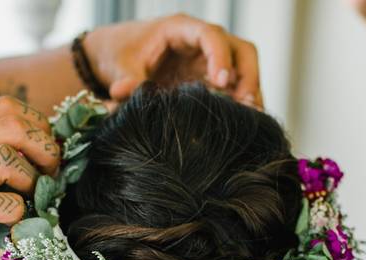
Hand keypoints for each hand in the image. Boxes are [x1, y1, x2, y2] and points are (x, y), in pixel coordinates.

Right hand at [0, 96, 60, 259]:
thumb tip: (47, 144)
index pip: (7, 107)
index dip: (39, 126)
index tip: (46, 151)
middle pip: (13, 128)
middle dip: (44, 150)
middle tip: (50, 173)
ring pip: (6, 160)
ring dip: (31, 181)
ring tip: (30, 198)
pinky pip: (1, 203)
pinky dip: (17, 211)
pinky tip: (13, 219)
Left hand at [84, 14, 261, 106]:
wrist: (114, 58)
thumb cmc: (118, 53)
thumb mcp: (119, 65)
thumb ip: (125, 79)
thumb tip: (123, 92)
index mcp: (181, 29)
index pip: (211, 35)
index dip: (220, 56)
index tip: (221, 81)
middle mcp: (201, 43)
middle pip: (240, 50)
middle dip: (248, 76)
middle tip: (246, 105)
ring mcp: (208, 62)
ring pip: (243, 70)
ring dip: (249, 93)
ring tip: (251, 119)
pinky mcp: (208, 81)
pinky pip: (234, 89)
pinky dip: (240, 104)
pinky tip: (243, 123)